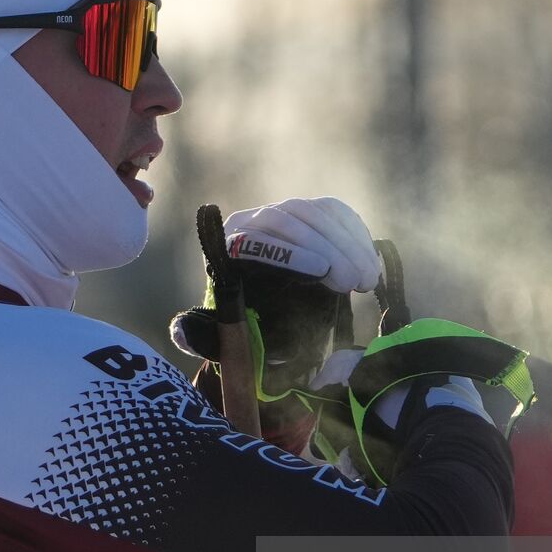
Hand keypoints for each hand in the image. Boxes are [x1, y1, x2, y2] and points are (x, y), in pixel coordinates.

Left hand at [172, 197, 379, 397]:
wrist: (272, 313)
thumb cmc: (246, 329)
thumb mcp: (225, 340)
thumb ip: (205, 338)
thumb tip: (181, 330)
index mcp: (226, 251)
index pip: (253, 240)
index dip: (290, 254)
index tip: (323, 274)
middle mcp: (251, 223)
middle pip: (288, 219)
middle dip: (327, 248)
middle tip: (355, 282)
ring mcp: (283, 213)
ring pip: (314, 212)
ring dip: (347, 243)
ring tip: (367, 278)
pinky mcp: (311, 212)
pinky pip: (334, 210)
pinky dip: (356, 233)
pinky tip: (369, 261)